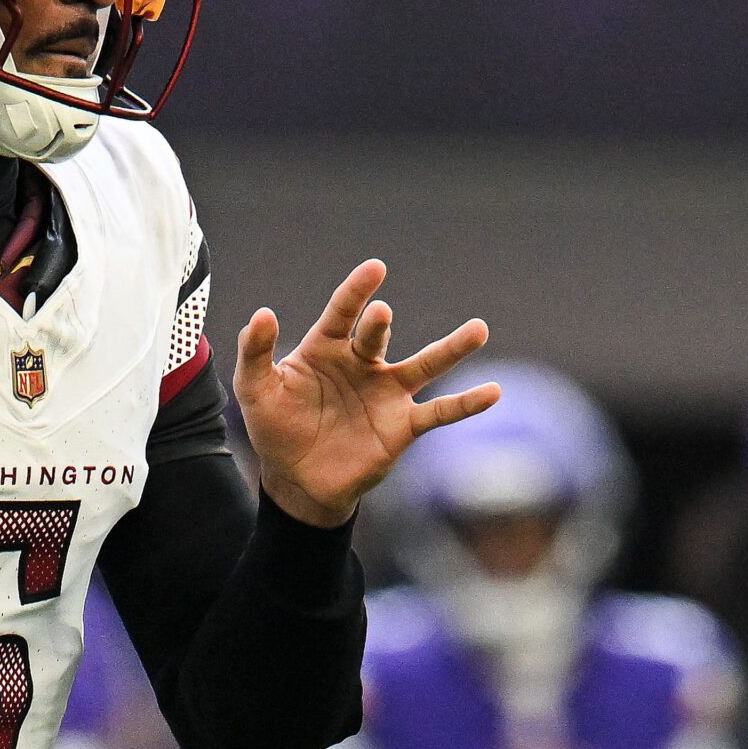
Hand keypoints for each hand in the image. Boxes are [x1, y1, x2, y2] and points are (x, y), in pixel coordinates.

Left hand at [233, 259, 499, 528]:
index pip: (343, 312)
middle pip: (376, 337)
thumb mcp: (255, 390)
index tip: (375, 267)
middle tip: (380, 314)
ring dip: (451, 348)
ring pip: (425, 365)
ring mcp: (386, 394)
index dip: (356, 291)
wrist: (296, 481)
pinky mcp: (402, 426)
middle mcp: (361, 365)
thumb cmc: (275, 428)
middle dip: (377, 325)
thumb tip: (262, 313)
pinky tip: (493, 392)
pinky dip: (466, 404)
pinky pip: (440, 412)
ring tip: (478, 329)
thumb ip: (255, 353)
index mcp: (325, 349)